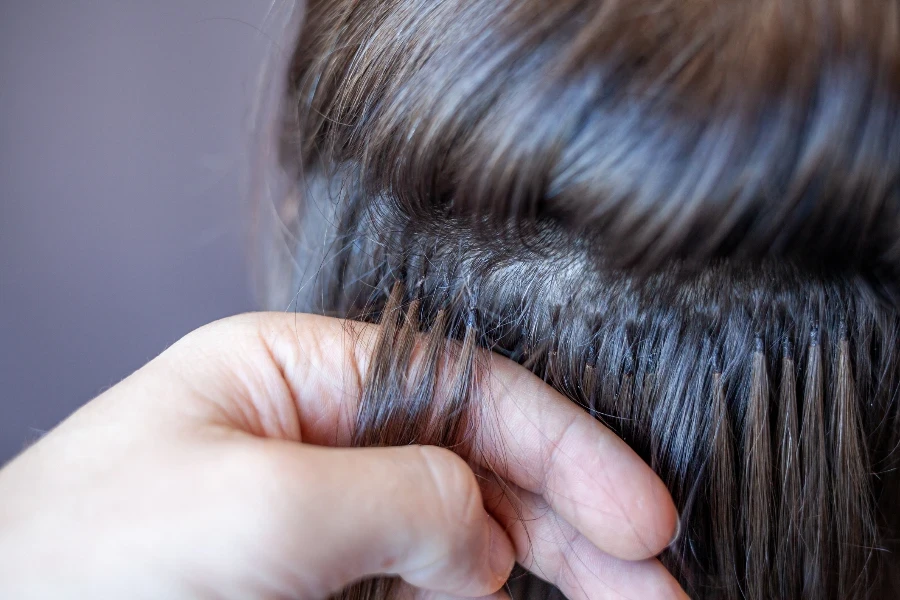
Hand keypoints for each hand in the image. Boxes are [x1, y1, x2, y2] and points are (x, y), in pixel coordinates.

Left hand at [0, 313, 683, 598]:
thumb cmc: (85, 557)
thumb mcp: (254, 507)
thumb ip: (393, 498)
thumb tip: (482, 534)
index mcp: (304, 375)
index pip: (467, 390)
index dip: (565, 446)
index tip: (641, 515)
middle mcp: (327, 435)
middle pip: (484, 463)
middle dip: (577, 522)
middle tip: (662, 586)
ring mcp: (329, 515)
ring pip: (468, 531)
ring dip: (550, 569)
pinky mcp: (323, 582)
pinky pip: (428, 581)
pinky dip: (485, 596)